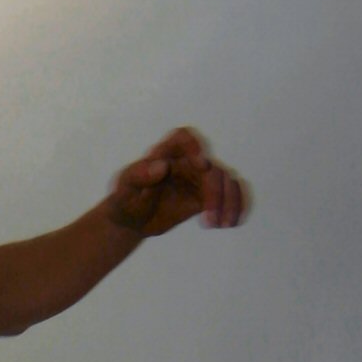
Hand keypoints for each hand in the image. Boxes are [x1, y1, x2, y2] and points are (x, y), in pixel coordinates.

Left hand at [108, 127, 250, 238]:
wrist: (131, 221)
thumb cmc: (125, 200)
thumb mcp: (124, 189)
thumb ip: (139, 175)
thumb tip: (161, 167)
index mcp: (163, 154)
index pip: (182, 138)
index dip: (194, 146)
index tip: (201, 163)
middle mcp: (184, 162)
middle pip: (211, 166)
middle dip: (216, 191)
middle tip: (210, 217)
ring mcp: (198, 178)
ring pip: (226, 180)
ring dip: (230, 201)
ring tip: (221, 224)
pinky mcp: (206, 196)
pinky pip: (230, 194)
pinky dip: (237, 205)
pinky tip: (231, 222)